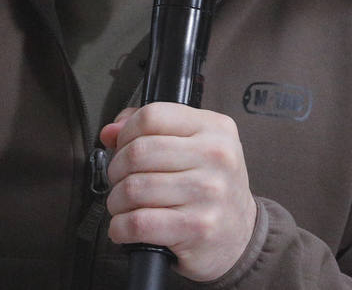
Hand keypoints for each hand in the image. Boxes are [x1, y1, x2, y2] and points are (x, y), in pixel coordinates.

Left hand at [100, 103, 256, 282]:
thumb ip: (152, 129)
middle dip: (117, 169)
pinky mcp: (198, 228)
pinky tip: (124, 227)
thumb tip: (110, 132)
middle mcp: (216, 156)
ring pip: (134, 188)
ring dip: (116, 200)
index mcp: (215, 128)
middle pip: (138, 152)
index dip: (126, 132)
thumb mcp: (196, 145)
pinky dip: (120, 227)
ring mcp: (208, 193)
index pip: (152, 116)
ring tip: (123, 205)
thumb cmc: (211, 186)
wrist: (241, 235)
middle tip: (120, 180)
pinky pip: (139, 222)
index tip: (123, 147)